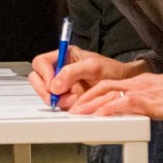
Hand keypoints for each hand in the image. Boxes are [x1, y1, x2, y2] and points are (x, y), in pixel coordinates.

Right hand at [28, 46, 144, 109]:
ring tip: (76, 97)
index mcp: (63, 57)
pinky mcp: (67, 98)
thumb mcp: (93, 66)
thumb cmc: (112, 71)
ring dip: (59, 99)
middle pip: (37, 79)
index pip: (40, 63)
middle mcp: (60, 70)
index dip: (43, 74)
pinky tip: (77, 102)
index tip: (52, 84)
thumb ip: (71, 72)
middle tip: (57, 95)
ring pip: (47, 94)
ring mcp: (63, 86)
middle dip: (46, 90)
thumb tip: (54, 85)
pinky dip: (66, 105)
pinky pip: (58, 103)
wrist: (125, 86)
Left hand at [69, 68, 162, 120]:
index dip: (91, 92)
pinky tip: (101, 114)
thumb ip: (143, 99)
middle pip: (102, 86)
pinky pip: (125, 103)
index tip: (80, 102)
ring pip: (109, 93)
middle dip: (84, 97)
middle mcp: (136, 83)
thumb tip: (131, 109)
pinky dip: (110, 108)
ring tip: (78, 113)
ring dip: (91, 104)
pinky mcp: (150, 102)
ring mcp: (142, 91)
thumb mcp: (159, 95)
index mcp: (138, 82)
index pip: (108, 84)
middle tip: (71, 109)